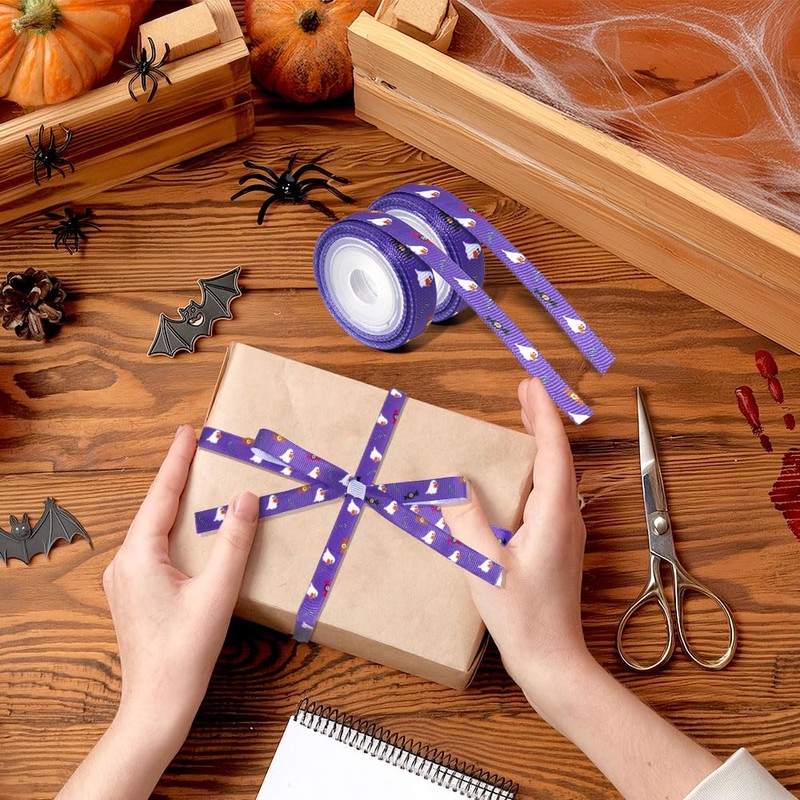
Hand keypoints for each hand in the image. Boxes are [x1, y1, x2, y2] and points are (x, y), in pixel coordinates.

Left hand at [103, 425, 258, 746]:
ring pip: (154, 529)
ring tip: (196, 479)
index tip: (189, 431)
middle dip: (177, 477)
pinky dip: (174, 529)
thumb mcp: (217, 593)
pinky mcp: (134, 594)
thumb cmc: (185, 652)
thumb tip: (245, 498)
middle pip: (155, 508)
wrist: (157, 705)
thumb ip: (234, 542)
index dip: (177, 461)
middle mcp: (124, 563)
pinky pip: (154, 548)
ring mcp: (125, 580)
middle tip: (197, 447)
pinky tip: (189, 529)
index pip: (161, 495)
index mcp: (139, 556)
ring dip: (176, 504)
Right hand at [446, 380, 725, 799]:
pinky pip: (548, 494)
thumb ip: (465, 522)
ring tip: (523, 419)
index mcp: (553, 514)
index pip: (553, 451)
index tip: (530, 385)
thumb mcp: (484, 566)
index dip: (542, 415)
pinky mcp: (556, 544)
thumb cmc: (522, 616)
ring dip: (539, 443)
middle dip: (542, 420)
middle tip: (525, 391)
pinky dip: (534, 469)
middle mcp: (565, 517)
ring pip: (555, 475)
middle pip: (558, 457)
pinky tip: (517, 474)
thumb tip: (450, 484)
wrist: (551, 658)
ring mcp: (564, 531)